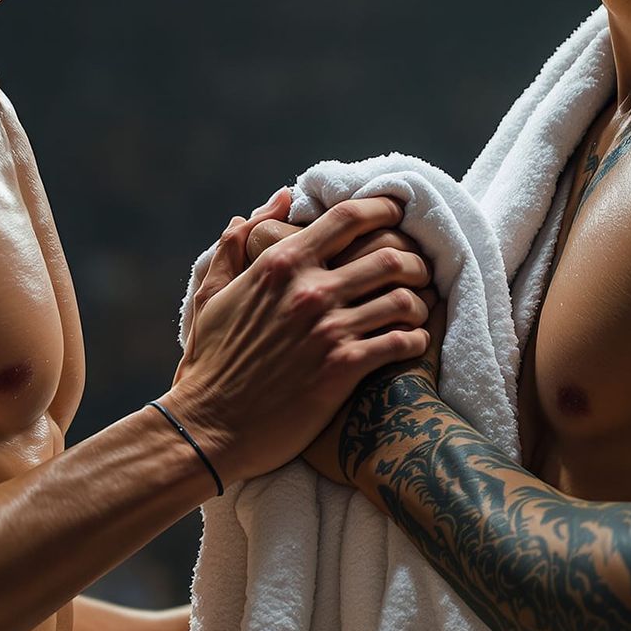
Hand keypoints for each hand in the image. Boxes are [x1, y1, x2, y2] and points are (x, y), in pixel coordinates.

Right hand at [166, 197, 435, 485]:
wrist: (209, 427)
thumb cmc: (209, 363)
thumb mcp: (212, 295)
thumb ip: (238, 245)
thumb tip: (274, 203)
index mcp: (281, 264)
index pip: (347, 218)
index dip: (382, 210)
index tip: (397, 213)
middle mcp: (309, 290)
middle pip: (389, 256)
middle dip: (415, 262)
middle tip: (421, 272)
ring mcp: (328, 329)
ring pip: (404, 299)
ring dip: (420, 303)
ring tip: (419, 311)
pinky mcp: (343, 368)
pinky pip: (402, 342)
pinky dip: (416, 340)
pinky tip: (412, 345)